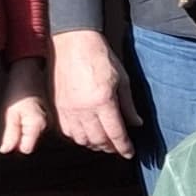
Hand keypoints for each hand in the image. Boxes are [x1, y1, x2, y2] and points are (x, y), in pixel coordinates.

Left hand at [0, 57, 52, 155]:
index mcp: (38, 125)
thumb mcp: (9, 113)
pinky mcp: (50, 116)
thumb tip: (6, 149)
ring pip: (34, 135)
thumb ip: (9, 134)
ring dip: (25, 129)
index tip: (10, 135)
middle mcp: (48, 125)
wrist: (29, 72)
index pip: (26, 149)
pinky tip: (26, 112)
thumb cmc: (19, 88)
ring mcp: (50, 120)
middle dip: (20, 136)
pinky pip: (38, 127)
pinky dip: (30, 123)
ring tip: (20, 113)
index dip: (15, 144)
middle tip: (13, 119)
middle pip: (31, 142)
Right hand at [50, 29, 137, 157]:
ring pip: (82, 139)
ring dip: (94, 144)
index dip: (124, 147)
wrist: (73, 42)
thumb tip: (137, 123)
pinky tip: (87, 132)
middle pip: (98, 141)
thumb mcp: (122, 79)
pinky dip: (79, 136)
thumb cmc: (99, 56)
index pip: (115, 134)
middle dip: (110, 148)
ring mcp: (68, 109)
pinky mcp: (58, 106)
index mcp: (103, 101)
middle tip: (118, 147)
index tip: (129, 153)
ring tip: (103, 142)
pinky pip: (68, 131)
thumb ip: (128, 105)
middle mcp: (84, 109)